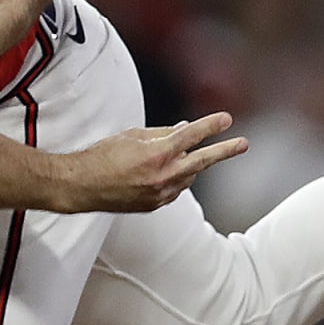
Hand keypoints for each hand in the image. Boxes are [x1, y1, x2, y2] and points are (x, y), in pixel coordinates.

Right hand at [51, 112, 247, 212]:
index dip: (211, 126)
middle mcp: (162, 175)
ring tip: (187, 154)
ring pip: (189, 176)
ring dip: (192, 164)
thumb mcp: (132, 135)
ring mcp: (160, 193)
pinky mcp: (155, 205)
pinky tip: (170, 171)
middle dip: (224, 151)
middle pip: (202, 161)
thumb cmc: (101, 156)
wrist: (81, 186)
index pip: (191, 135)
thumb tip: (184, 129)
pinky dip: (178, 178)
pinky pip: (176, 189)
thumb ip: (162, 133)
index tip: (226, 119)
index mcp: (156, 153)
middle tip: (243, 144)